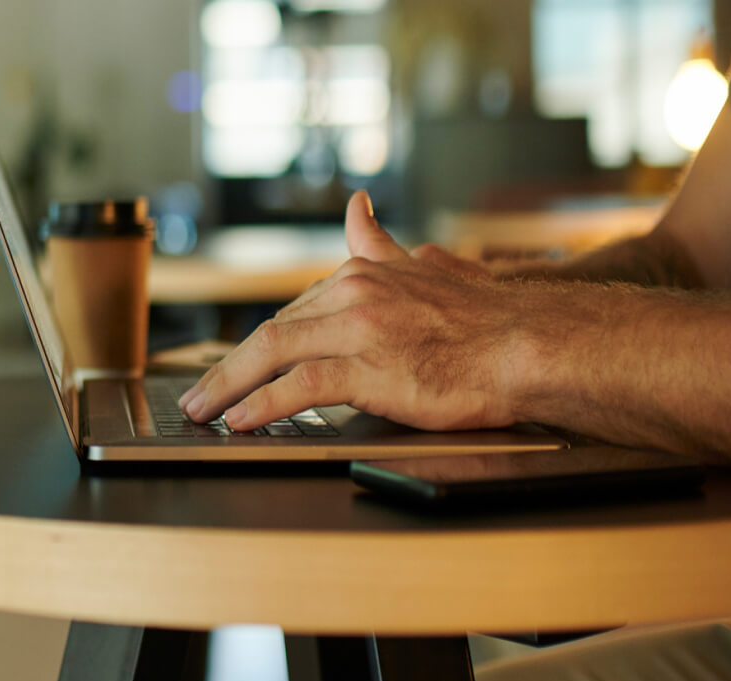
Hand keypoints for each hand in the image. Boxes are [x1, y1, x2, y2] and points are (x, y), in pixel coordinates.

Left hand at [178, 192, 534, 431]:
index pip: (296, 310)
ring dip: (228, 384)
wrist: (530, 345)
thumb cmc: (489, 317)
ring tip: (203, 410)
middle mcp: (354, 294)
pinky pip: (300, 386)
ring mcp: (359, 329)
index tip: (234, 365)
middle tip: (200, 394)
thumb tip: (357, 210)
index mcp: (364, 273)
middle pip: (273, 330)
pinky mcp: (369, 367)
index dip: (259, 343)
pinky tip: (240, 419)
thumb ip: (382, 244)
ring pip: (274, 351)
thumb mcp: (429, 264)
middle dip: (229, 366)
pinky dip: (263, 403)